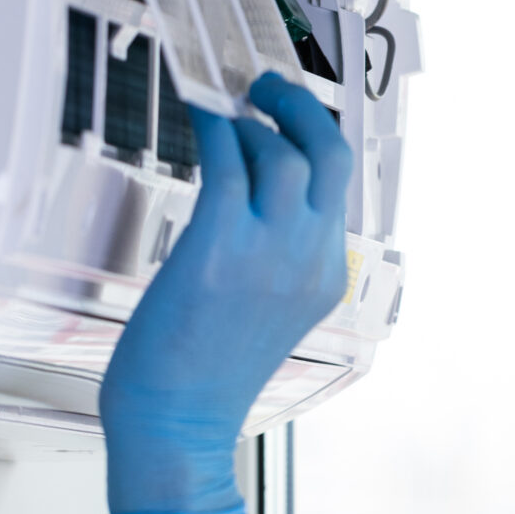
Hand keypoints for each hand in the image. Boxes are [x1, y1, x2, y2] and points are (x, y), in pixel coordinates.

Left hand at [99, 74, 353, 513]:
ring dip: (250, 120)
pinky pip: (227, 161)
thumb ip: (274, 256)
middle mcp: (309, 260)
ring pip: (280, 151)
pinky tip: (199, 118)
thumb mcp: (267, 313)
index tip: (289, 116)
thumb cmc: (202, 375)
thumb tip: (248, 190)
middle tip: (269, 87)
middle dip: (302, 107)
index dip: (313, 139)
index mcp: (326, 278)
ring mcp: (269, 252)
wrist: (176, 425)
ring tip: (223, 113)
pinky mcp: (220, 245)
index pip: (338, 188)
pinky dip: (215, 128)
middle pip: (331, 154)